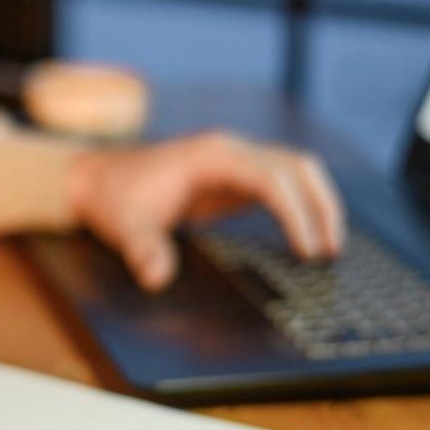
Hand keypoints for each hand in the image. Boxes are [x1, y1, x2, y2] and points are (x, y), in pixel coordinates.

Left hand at [68, 131, 344, 290]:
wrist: (97, 178)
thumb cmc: (114, 198)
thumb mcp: (124, 228)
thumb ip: (142, 251)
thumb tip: (156, 278)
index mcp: (211, 156)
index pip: (271, 177)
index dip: (295, 213)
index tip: (308, 250)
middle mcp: (230, 151)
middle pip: (296, 166)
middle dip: (321, 206)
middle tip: (331, 253)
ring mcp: (235, 160)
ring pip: (295, 170)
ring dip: (318, 202)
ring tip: (330, 247)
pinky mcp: (234, 176)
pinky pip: (281, 184)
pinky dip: (301, 206)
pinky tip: (306, 238)